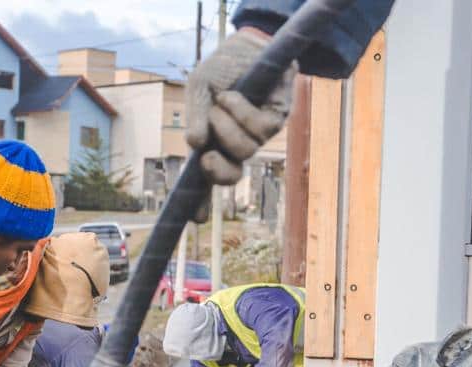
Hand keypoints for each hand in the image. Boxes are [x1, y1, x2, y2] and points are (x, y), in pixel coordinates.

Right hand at [186, 28, 295, 188]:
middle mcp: (237, 144)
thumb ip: (195, 117)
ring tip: (221, 100)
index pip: (207, 179)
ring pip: (244, 150)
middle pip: (231, 175)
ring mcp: (258, 135)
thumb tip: (193, 146)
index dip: (201, 201)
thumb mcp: (198, 89)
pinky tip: (234, 95)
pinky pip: (260, 130)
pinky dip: (242, 112)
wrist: (250, 42)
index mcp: (214, 143)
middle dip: (218, 172)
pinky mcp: (277, 120)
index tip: (195, 220)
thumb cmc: (223, 68)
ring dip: (227, 125)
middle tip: (207, 158)